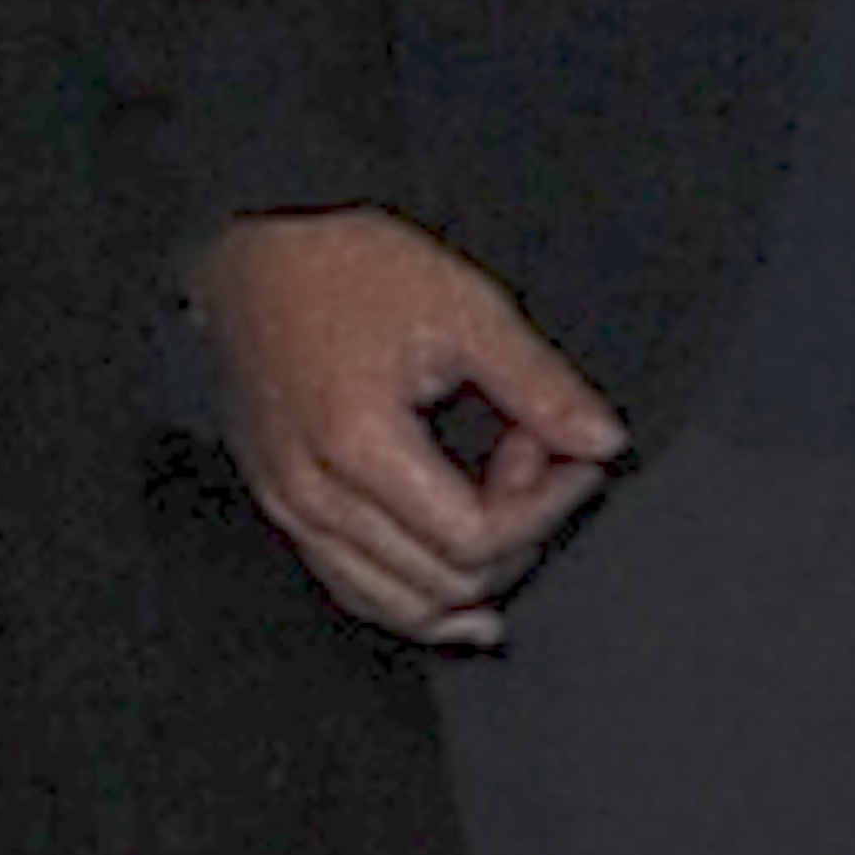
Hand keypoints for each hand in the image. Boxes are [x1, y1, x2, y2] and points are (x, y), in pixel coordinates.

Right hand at [191, 206, 627, 646]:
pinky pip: (355, 589)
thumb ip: (536, 380)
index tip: (579, 460)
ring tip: (509, 507)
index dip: (546, 506)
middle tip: (535, 455)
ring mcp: (291, 512)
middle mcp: (313, 498)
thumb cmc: (343, 266)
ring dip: (470, 574)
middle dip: (514, 532)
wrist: (254, 249)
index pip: (476, 537)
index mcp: (358, 446)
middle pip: (443, 581)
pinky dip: (415, 596)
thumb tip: (600, 439)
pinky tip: (460, 587)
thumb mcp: (460, 304)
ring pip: (397, 605)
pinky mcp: (283, 509)